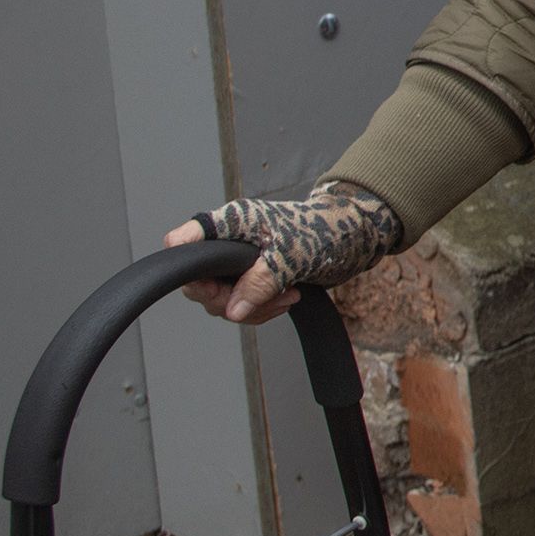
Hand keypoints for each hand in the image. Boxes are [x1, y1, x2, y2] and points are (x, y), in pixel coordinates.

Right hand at [165, 181, 404, 324]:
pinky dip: (262, 310)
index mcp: (230, 224)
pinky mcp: (250, 280)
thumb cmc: (322, 230)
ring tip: (287, 296)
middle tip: (260, 299)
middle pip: (198, 283)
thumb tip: (233, 311)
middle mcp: (227, 243)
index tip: (207, 284)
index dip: (183, 263)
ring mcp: (237, 264)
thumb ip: (259, 281)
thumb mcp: (290, 256)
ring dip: (254, 308)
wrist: (351, 238)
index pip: (185, 240)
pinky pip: (241, 306)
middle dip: (229, 299)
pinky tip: (287, 300)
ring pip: (221, 301)